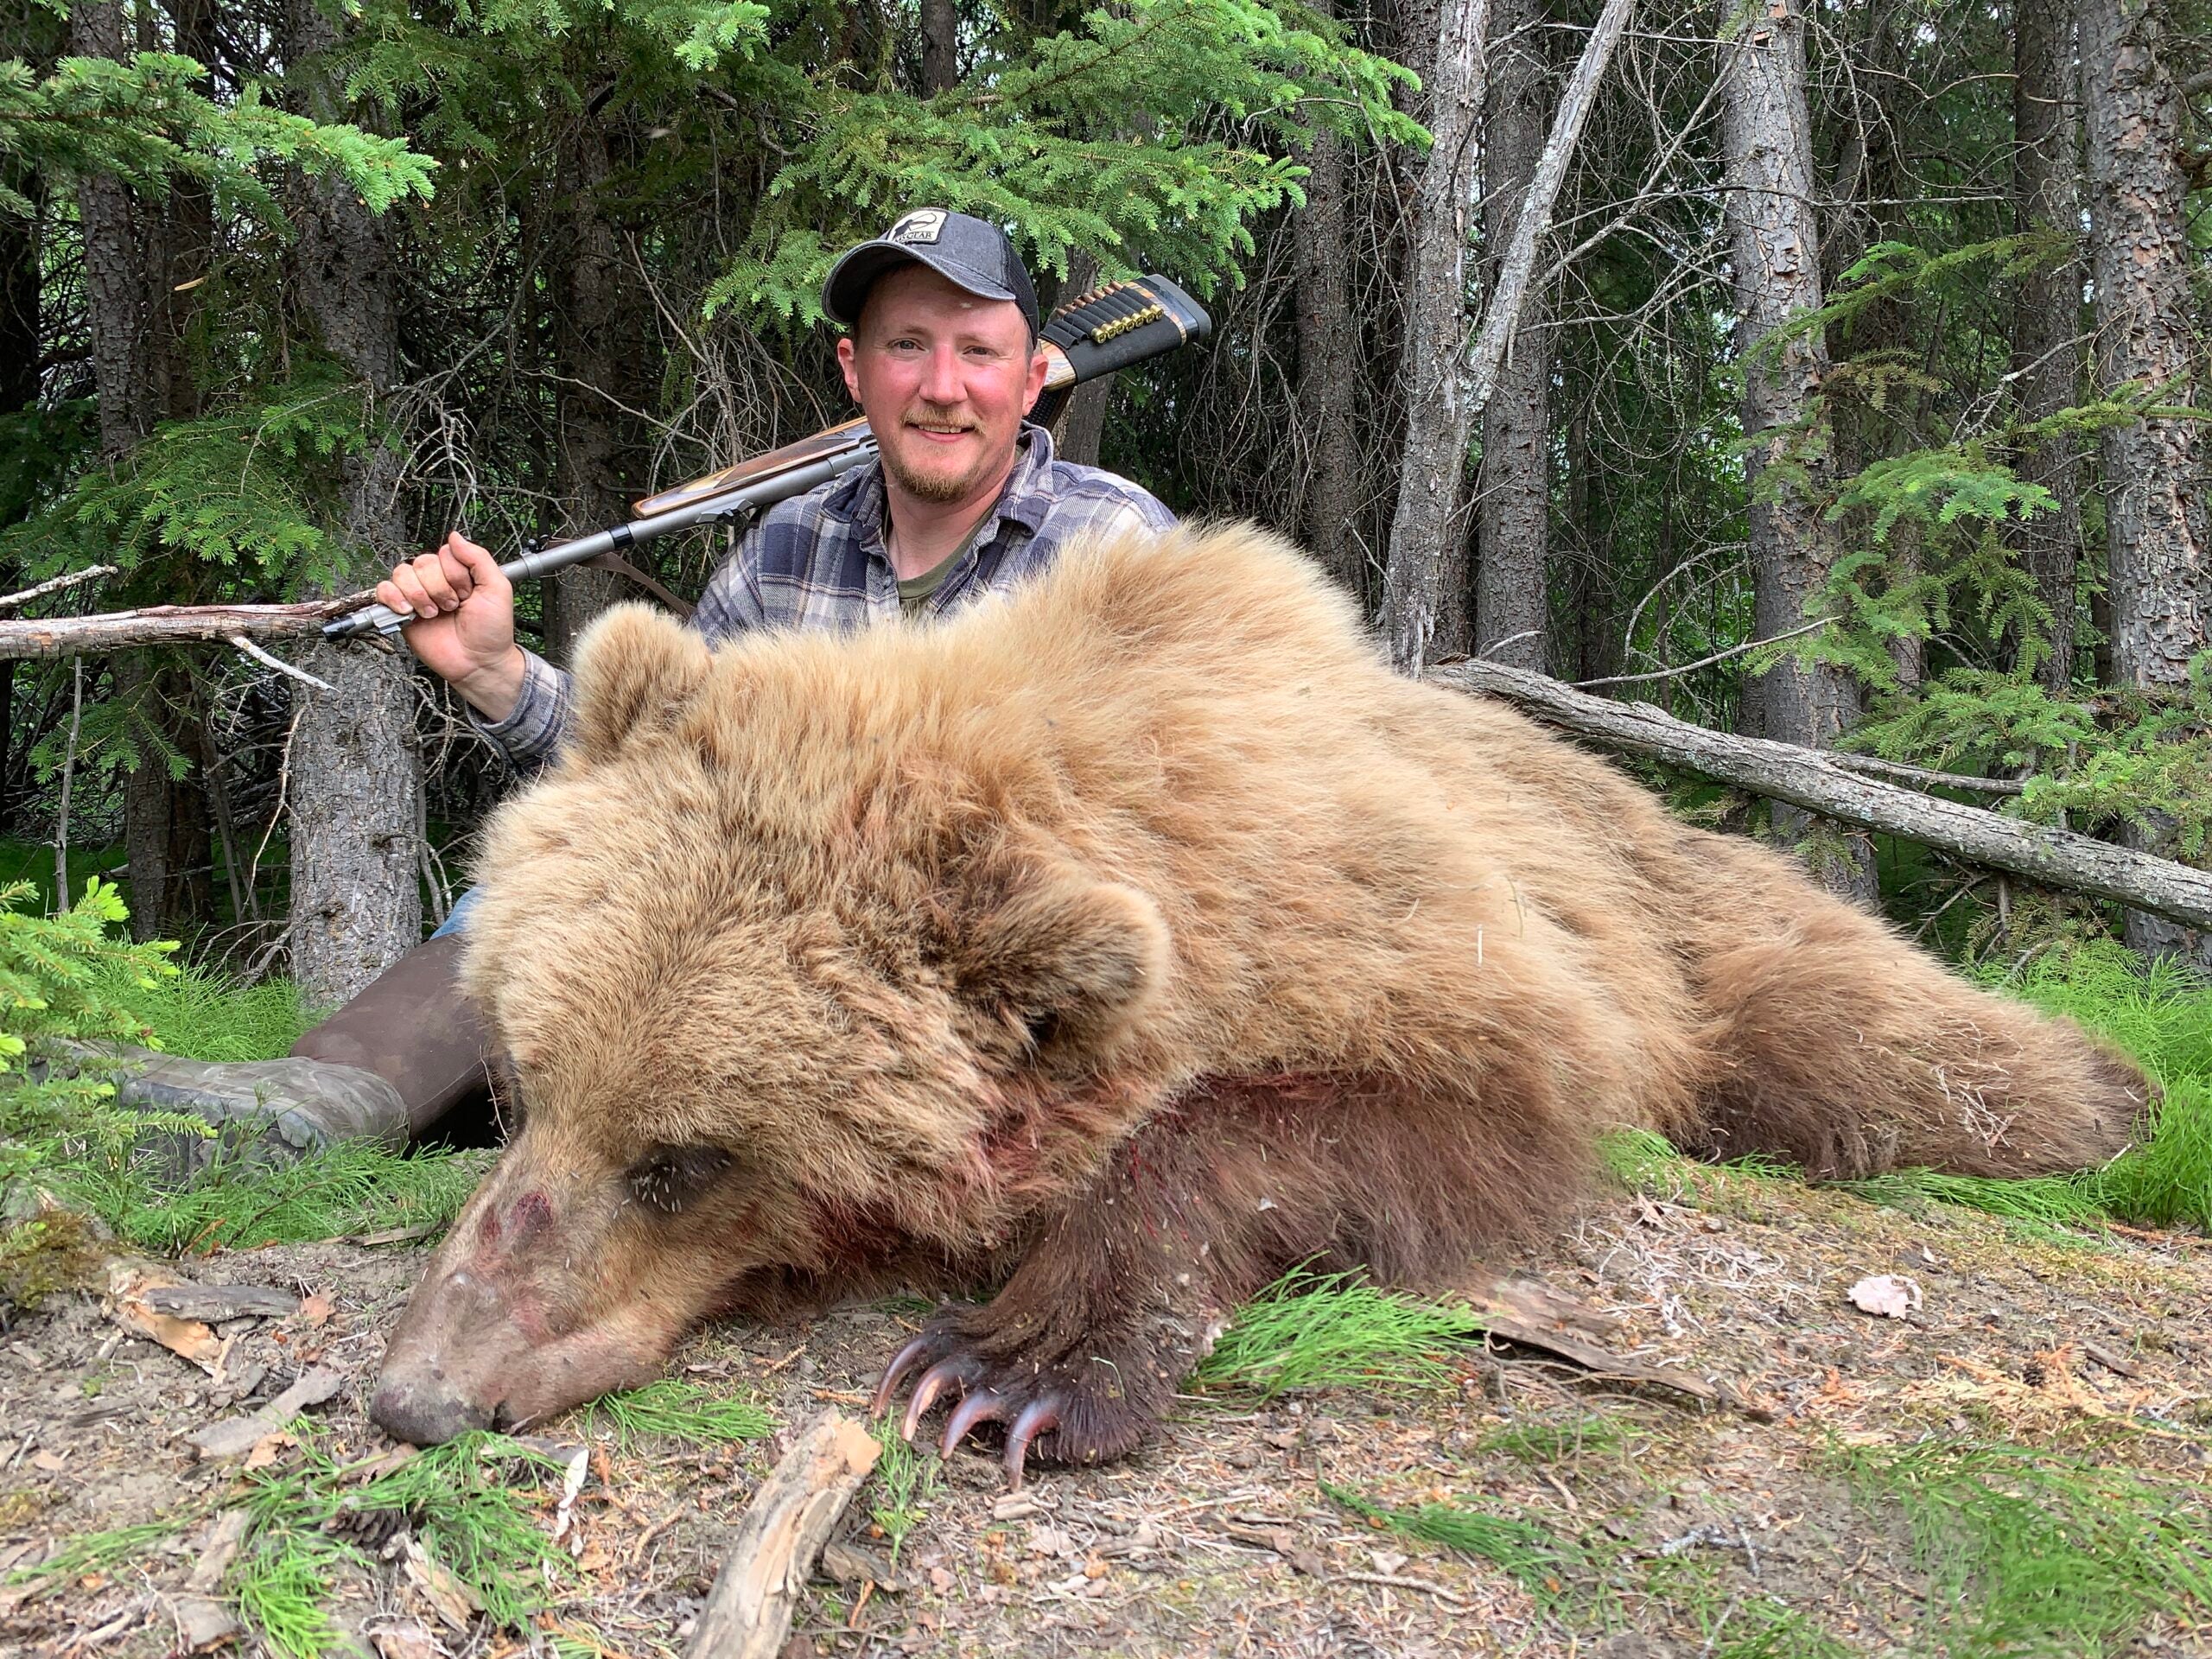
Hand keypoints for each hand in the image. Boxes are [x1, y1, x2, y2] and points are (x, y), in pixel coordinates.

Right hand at [378, 532, 525, 721]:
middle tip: (453, 607)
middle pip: (423, 563)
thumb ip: (479, 558)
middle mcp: (436, 581)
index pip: (444, 553)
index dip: (456, 574)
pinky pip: (383, 590)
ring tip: (434, 613)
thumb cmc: (491, 631)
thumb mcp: (497, 588)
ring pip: (403, 573)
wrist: (479, 663)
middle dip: (441, 588)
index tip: (468, 594)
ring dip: (421, 595)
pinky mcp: (401, 611)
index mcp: (458, 573)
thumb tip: (455, 536)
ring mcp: (417, 596)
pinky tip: (409, 611)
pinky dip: (393, 598)